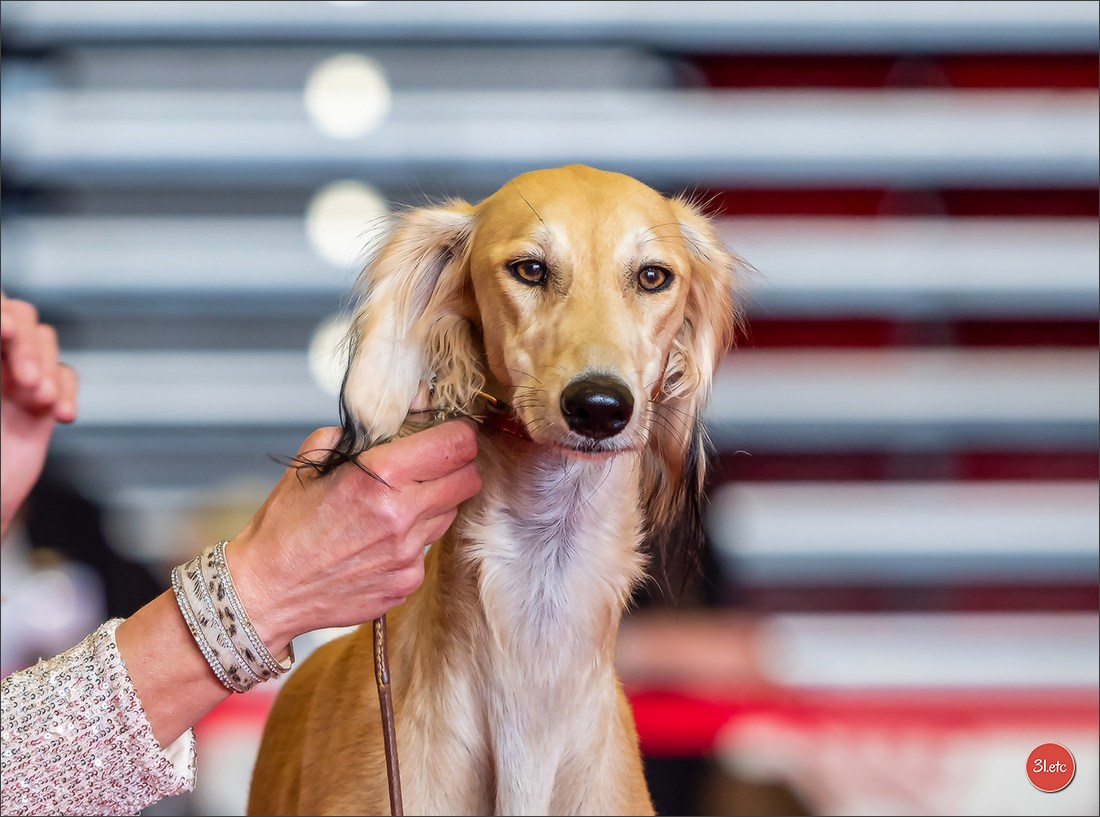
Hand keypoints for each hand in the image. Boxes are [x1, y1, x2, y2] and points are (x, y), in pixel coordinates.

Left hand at [1, 294, 78, 538]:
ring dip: (48, 367)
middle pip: (21, 317)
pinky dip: (70, 393)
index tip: (3, 332)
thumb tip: (5, 337)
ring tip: (38, 401)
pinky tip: (61, 416)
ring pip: (46, 341)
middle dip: (28, 346)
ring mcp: (14, 378)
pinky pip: (68, 377)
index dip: (0, 312)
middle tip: (25, 380)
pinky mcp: (40, 403)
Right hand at [225, 420, 480, 650]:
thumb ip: (359, 433)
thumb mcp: (313, 462)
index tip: (450, 433)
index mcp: (380, 477)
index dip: (458, 434)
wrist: (266, 591)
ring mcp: (408, 554)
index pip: (457, 444)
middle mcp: (402, 516)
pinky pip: (428, 549)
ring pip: (450, 513)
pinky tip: (381, 539)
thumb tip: (401, 413)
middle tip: (433, 464)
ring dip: (435, 502)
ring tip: (397, 504)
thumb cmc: (284, 526)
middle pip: (468, 479)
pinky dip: (414, 539)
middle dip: (457, 466)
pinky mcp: (406, 582)